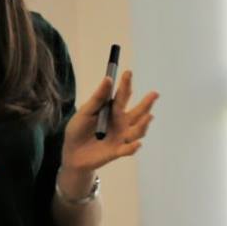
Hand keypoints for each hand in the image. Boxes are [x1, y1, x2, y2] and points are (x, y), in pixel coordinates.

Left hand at [59, 69, 157, 184]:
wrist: (72, 153)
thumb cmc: (78, 129)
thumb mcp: (85, 112)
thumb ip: (98, 98)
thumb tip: (108, 78)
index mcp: (113, 110)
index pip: (123, 95)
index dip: (126, 84)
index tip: (128, 73)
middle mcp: (122, 122)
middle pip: (138, 112)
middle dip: (147, 103)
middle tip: (154, 94)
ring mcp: (122, 137)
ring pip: (138, 130)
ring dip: (143, 124)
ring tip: (148, 117)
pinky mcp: (118, 151)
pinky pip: (128, 149)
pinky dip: (132, 147)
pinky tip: (136, 144)